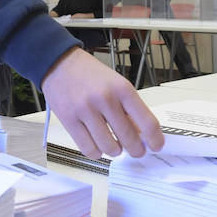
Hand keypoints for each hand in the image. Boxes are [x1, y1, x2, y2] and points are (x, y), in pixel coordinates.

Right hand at [40, 48, 163, 158]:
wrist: (59, 64)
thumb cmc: (90, 75)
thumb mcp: (116, 84)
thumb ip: (129, 108)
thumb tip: (142, 134)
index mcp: (122, 89)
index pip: (147, 121)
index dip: (155, 139)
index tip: (156, 145)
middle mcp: (105, 99)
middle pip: (129, 139)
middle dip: (136, 150)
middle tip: (135, 150)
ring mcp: (85, 110)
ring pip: (109, 148)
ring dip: (115, 151)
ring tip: (114, 146)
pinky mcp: (69, 120)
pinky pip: (88, 149)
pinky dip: (97, 153)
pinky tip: (97, 145)